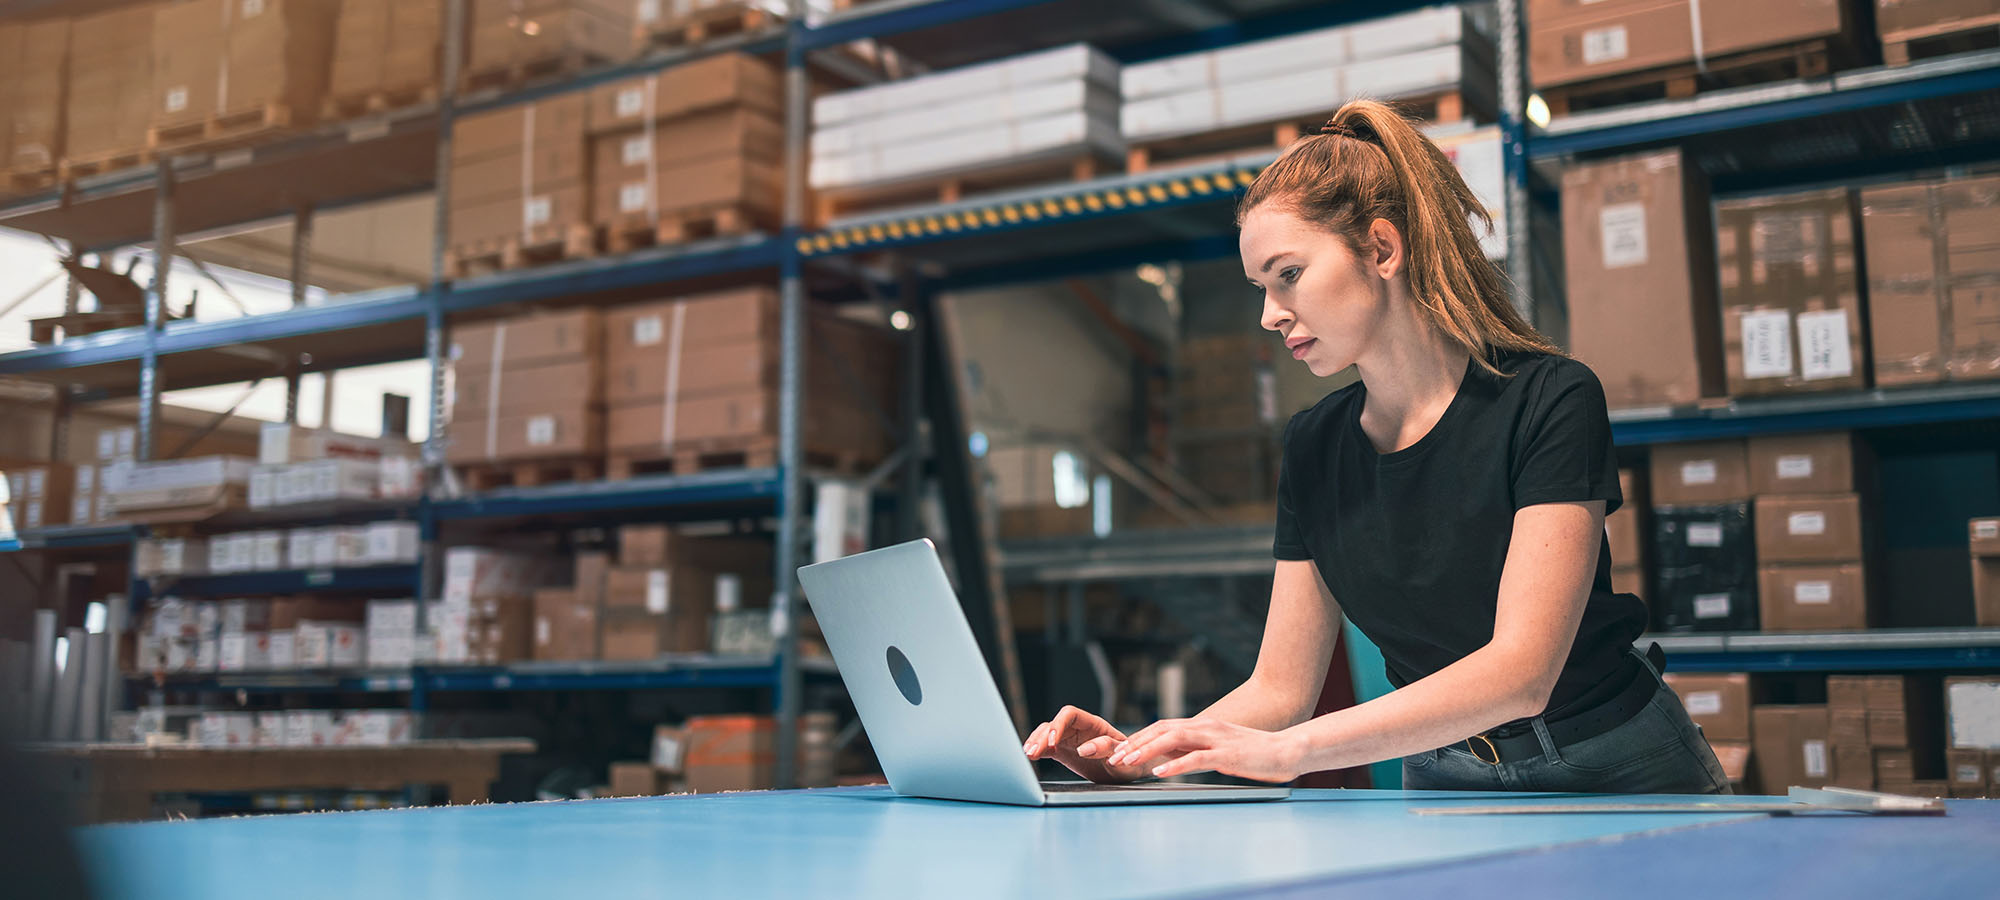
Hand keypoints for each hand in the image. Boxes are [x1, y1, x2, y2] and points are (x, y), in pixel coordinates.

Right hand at [1023, 705, 1149, 783]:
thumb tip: (1084, 749)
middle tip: (1032, 752)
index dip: (1058, 724)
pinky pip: (1046, 746)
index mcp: (1094, 724)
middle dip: (1042, 736)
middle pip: (1054, 724)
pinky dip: (1037, 749)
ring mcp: (1069, 739)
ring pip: (1047, 733)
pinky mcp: (1063, 751)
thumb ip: (1106, 749)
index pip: (1070, 714)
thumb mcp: (1123, 756)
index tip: (1053, 741)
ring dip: (1036, 742)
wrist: (1128, 772)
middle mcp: (1079, 728)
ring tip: (1028, 754)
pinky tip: (1029, 755)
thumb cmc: (1129, 762)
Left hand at [1106, 718, 1305, 783]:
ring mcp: (1216, 739)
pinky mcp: (1227, 755)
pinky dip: (1175, 765)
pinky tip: (1160, 773)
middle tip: (1113, 756)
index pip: (1162, 727)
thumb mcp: (1218, 750)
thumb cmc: (1253, 753)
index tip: (1118, 750)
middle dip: (1135, 743)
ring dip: (1147, 750)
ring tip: (1128, 762)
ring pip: (1174, 740)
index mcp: (1202, 726)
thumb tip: (1169, 759)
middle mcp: (1206, 727)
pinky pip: (1196, 758)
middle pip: (1162, 730)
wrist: (1287, 750)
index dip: (1139, 737)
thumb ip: (1195, 750)